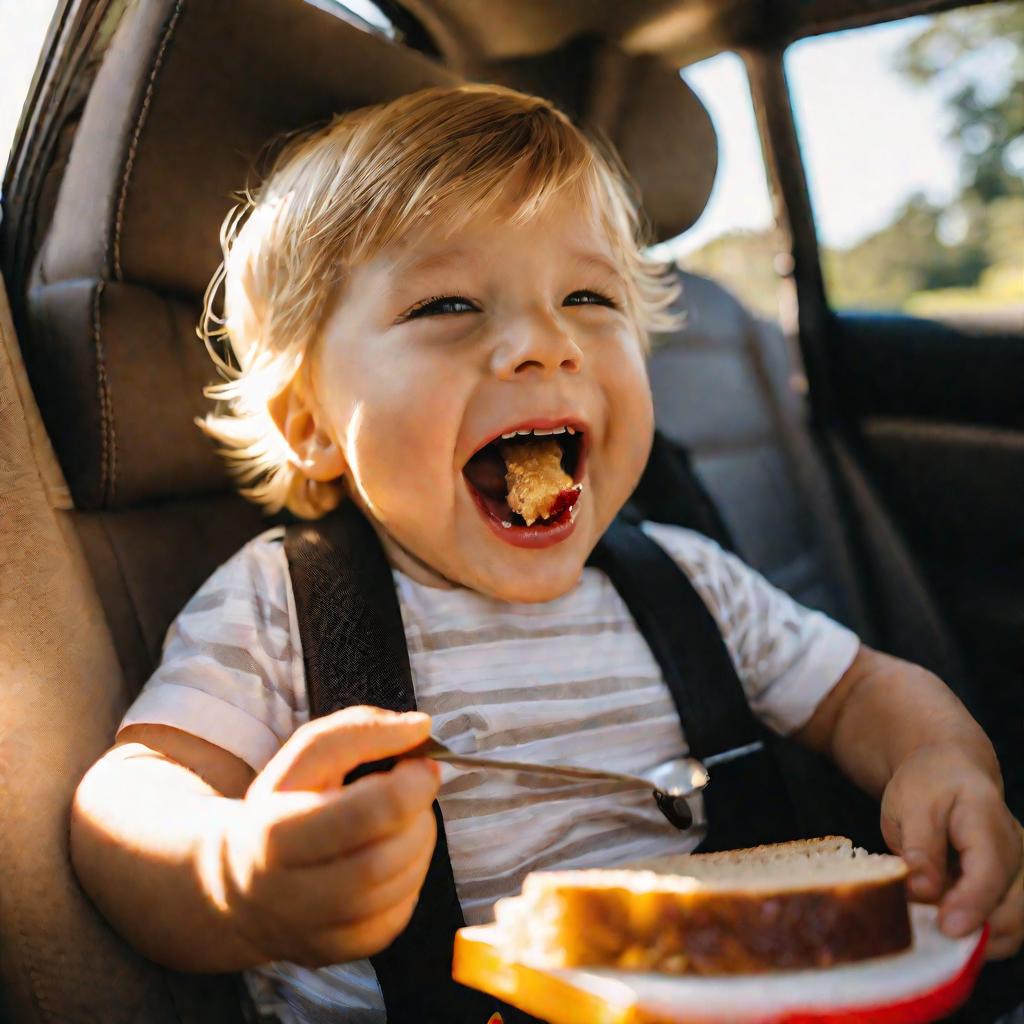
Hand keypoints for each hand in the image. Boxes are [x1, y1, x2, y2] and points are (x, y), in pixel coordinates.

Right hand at [199, 706, 440, 966]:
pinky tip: (392, 855)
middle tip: (415, 792)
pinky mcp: (340, 953)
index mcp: (277, 834)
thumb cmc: (285, 804)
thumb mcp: (307, 754)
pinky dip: (411, 877)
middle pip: (387, 857)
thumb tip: (420, 727)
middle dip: (418, 816)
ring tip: (402, 821)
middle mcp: (291, 894)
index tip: (422, 763)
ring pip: (399, 887)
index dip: (412, 783)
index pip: (368, 814)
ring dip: (420, 843)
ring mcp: (316, 933)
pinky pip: (400, 914)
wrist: (241, 881)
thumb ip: (361, 730)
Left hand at [880, 744, 1023, 958]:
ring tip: (935, 928)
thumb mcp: (909, 804)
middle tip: (929, 931)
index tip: (946, 927)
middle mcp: (1016, 847)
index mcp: (986, 817)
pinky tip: (948, 925)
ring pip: (1015, 923)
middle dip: (974, 929)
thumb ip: (918, 848)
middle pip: (1012, 906)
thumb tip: (922, 890)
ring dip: (978, 937)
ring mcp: (1021, 868)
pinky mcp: (1017, 885)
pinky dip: (980, 934)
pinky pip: (1007, 923)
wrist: (950, 771)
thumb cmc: (927, 786)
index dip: (970, 904)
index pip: (989, 870)